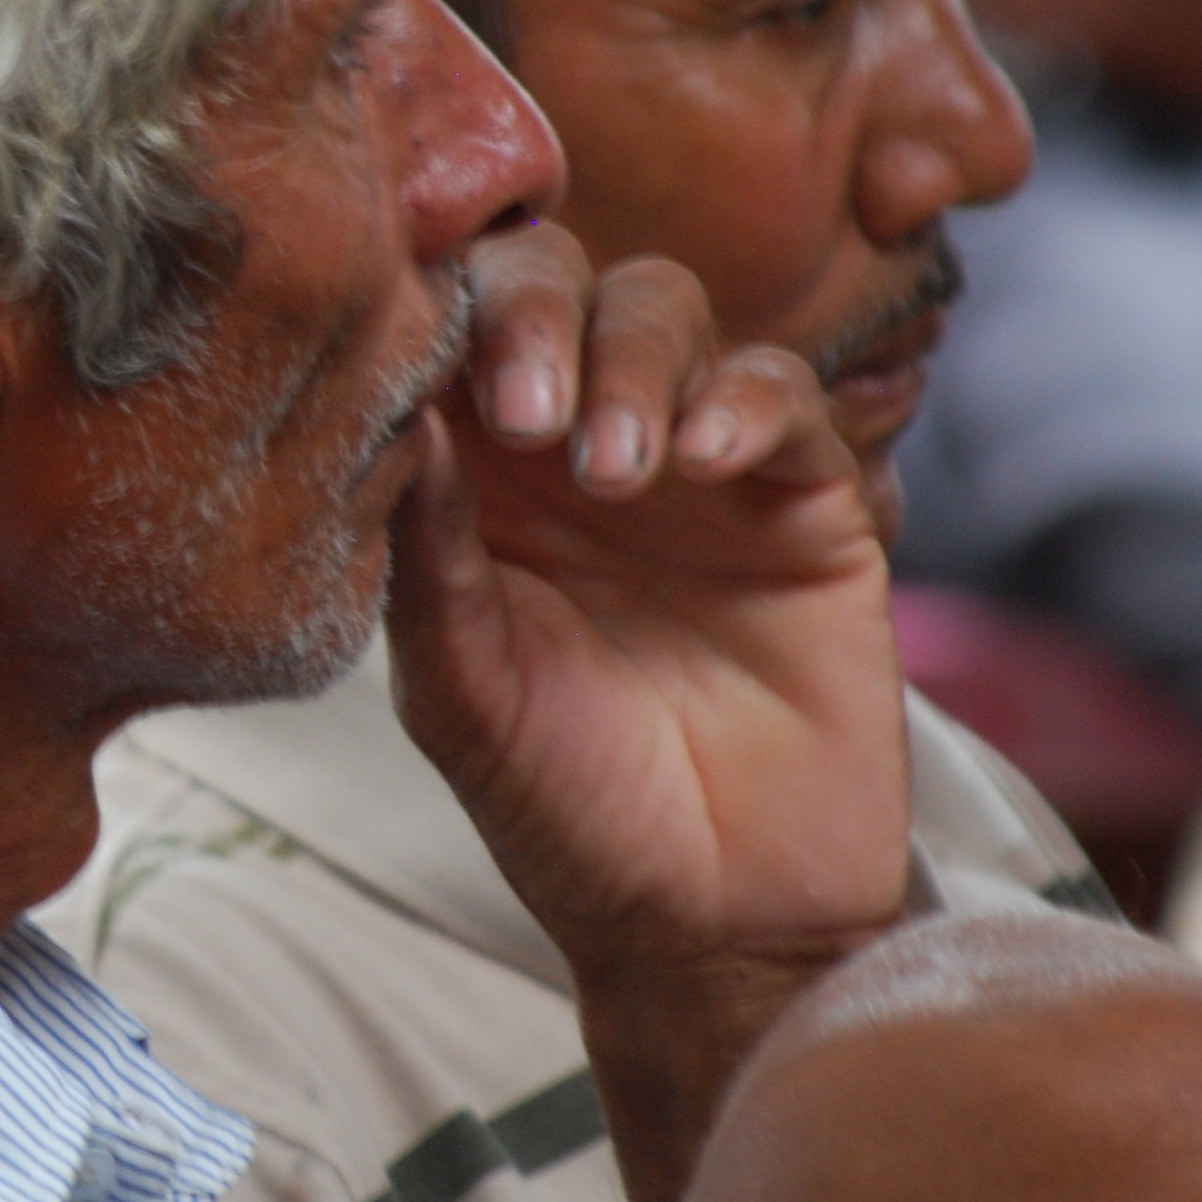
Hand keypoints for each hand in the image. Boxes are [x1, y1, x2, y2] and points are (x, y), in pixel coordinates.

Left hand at [383, 229, 910, 1201]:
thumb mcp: (461, 694)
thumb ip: (426, 555)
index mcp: (472, 479)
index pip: (449, 327)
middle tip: (523, 412)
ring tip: (613, 472)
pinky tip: (705, 462)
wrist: (715, 920)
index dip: (433, 300)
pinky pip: (782, 395)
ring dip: (632, 363)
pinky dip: (745, 402)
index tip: (415, 327)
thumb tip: (397, 411)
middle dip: (534, 313)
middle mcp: (575, 447)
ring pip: (666, 311)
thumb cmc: (566, 813)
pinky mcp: (805, 498)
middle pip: (558, 282)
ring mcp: (693, 464)